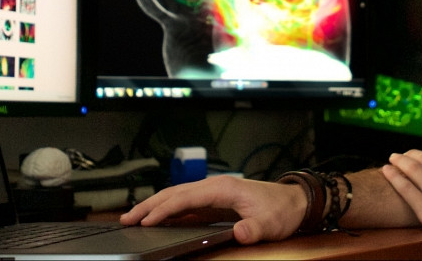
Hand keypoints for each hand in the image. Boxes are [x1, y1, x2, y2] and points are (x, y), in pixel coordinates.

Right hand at [120, 175, 306, 244]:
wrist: (294, 202)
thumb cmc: (281, 210)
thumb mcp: (270, 223)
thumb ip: (254, 229)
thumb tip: (240, 233)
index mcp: (223, 188)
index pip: (185, 197)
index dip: (164, 209)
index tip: (146, 221)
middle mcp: (214, 187)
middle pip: (175, 193)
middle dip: (150, 205)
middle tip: (127, 218)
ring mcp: (213, 192)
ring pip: (177, 196)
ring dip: (155, 205)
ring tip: (134, 217)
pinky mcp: (215, 201)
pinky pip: (185, 204)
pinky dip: (168, 209)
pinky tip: (157, 219)